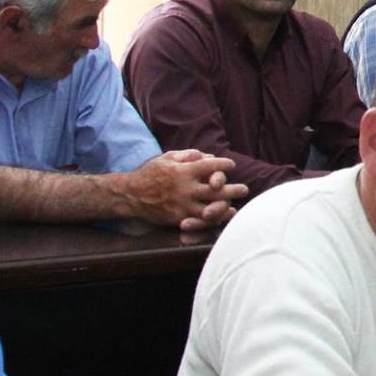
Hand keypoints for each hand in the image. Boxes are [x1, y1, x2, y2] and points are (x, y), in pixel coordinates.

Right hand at [116, 151, 248, 229]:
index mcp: (183, 171)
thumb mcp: (166, 158)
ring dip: (226, 207)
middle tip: (244, 189)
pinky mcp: (178, 218)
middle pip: (215, 189)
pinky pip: (199, 221)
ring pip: (210, 208)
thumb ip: (187, 155)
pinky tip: (222, 217)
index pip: (209, 166)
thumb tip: (206, 155)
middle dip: (233, 189)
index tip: (231, 164)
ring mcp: (182, 204)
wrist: (130, 195)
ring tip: (235, 206)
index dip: (223, 164)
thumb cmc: (150, 173)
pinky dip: (213, 219)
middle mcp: (185, 188)